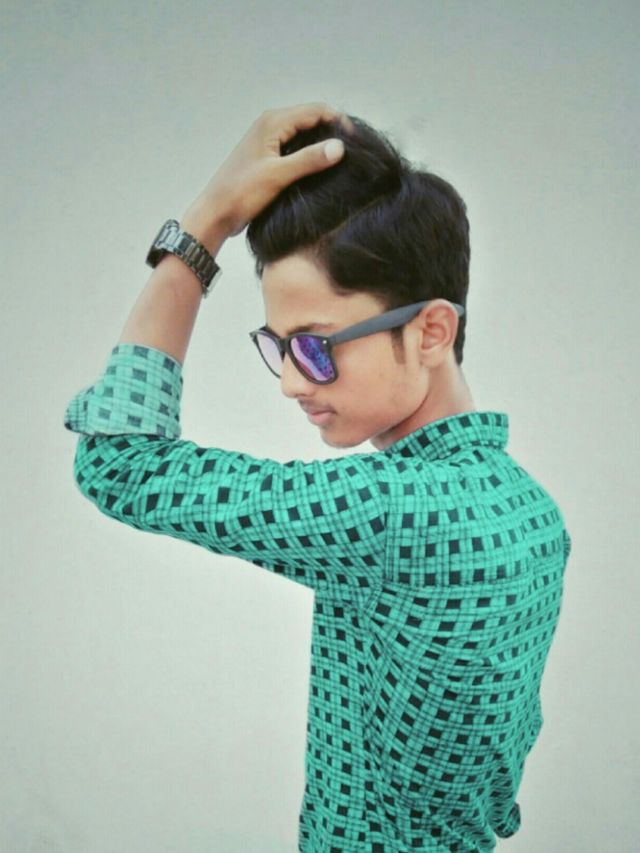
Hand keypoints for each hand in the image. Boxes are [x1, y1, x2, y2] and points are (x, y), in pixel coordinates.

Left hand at [183, 102, 348, 241]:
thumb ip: (309, 160)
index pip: (315, 110)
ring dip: (320, 142)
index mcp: (273, 122)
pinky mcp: (267, 154)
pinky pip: (294, 145)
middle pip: (310, 118)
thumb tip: (340, 146)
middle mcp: (270, 124)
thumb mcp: (278, 176)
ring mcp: (267, 139)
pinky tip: (318, 168)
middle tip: (351, 151)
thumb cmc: (243, 193)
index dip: (338, 122)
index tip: (356, 141)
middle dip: (331, 130)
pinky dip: (308, 152)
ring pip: (303, 132)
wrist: (216, 212)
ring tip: (339, 160)